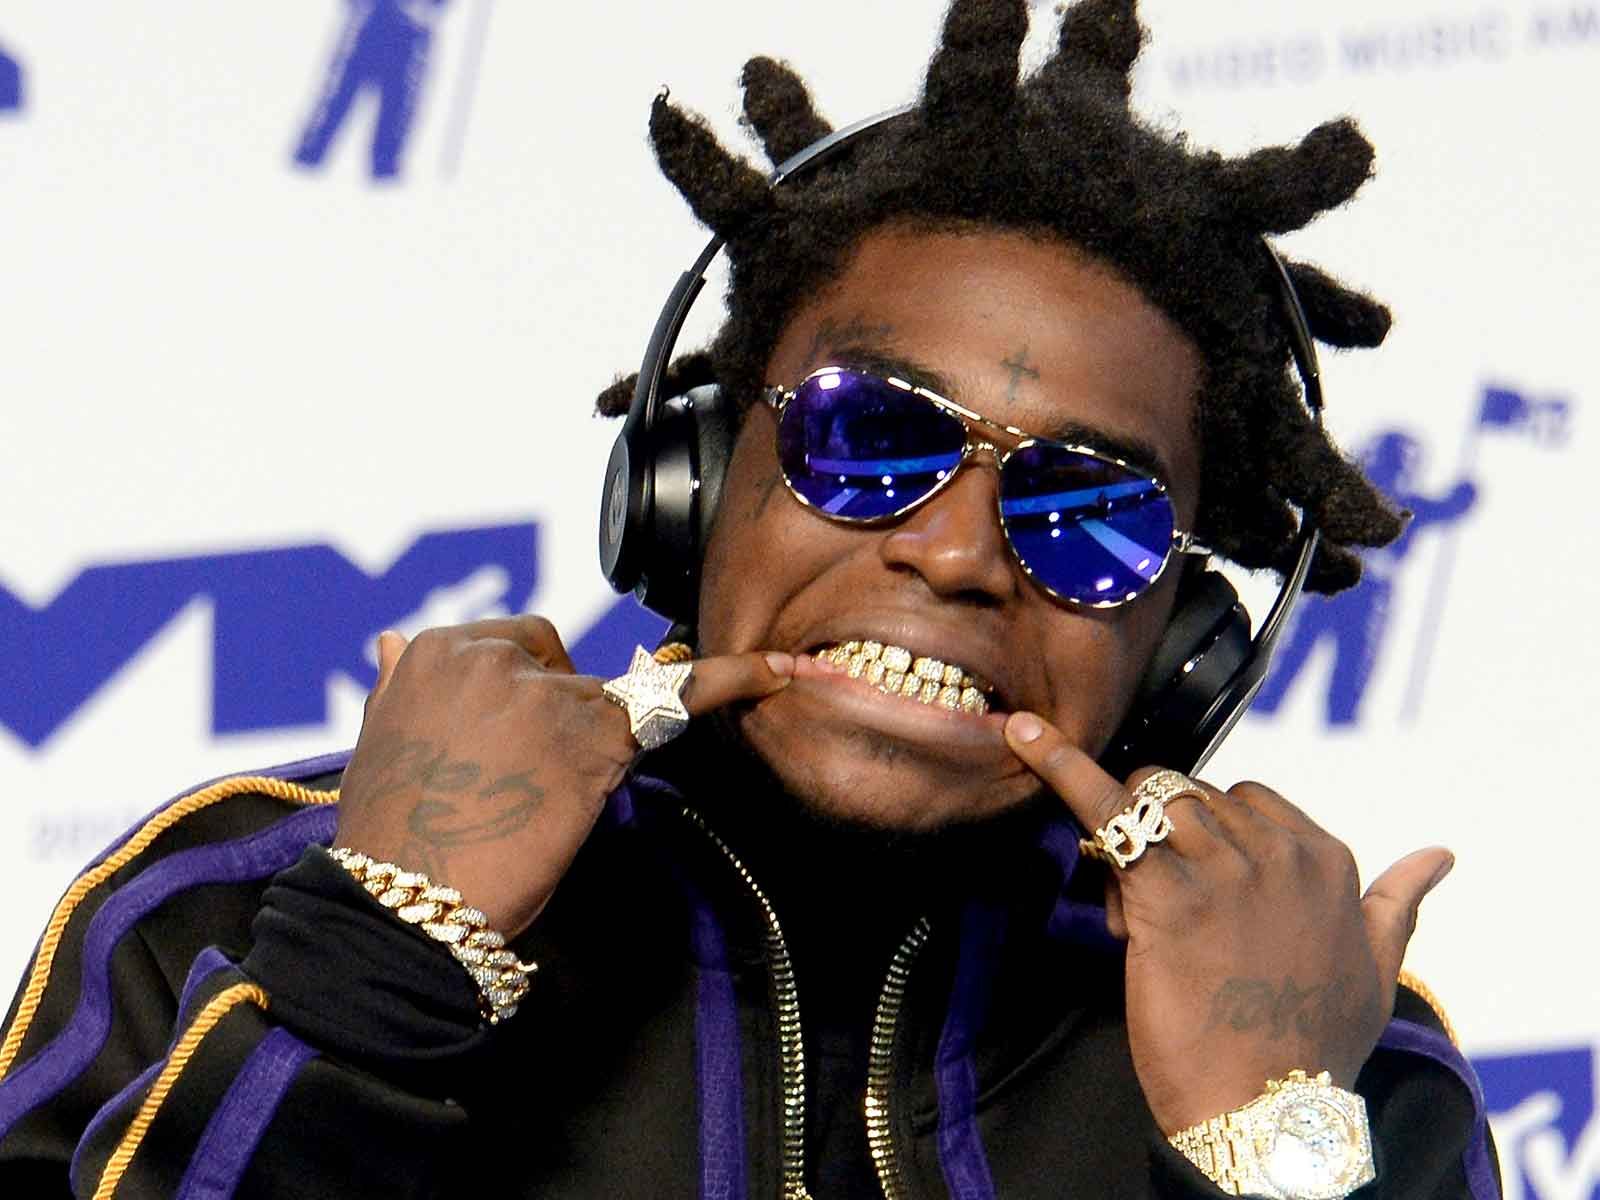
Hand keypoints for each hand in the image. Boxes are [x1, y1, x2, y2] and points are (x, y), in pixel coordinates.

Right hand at [336, 617, 793, 937]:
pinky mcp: (594, 735)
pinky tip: (780, 672)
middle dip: (557, 705)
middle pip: (558, 659)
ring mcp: (544, 693)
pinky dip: (735, 680)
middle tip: (532, 779)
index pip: (511, 645)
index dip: (525, 690)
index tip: (522, 733)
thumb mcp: (378, 743)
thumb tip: (394, 640)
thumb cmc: (394, 839)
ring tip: (543, 805)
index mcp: (434, 651)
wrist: (404, 909)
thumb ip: (400, 683)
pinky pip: (676, 697)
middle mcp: (489, 656)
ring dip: (590, 739)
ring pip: (604, 694)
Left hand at [1003, 712, 1452, 1131]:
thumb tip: (1439, 854)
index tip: (1201, 892)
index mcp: (1326, 858)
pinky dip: (1059, 767)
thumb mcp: (1375, 966)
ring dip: (1126, 847)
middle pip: (1189, 797)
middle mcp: (1277, 849)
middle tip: (1158, 914)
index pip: (1244, 798)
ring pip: (1147, 802)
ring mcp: (1221, 866)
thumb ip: (1398, 900)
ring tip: (1134, 919)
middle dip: (1162, 841)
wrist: (1262, 1107)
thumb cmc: (1312, 1044)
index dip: (1208, 839)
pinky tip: (1022, 736)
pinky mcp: (1164, 891)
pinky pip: (1104, 810)